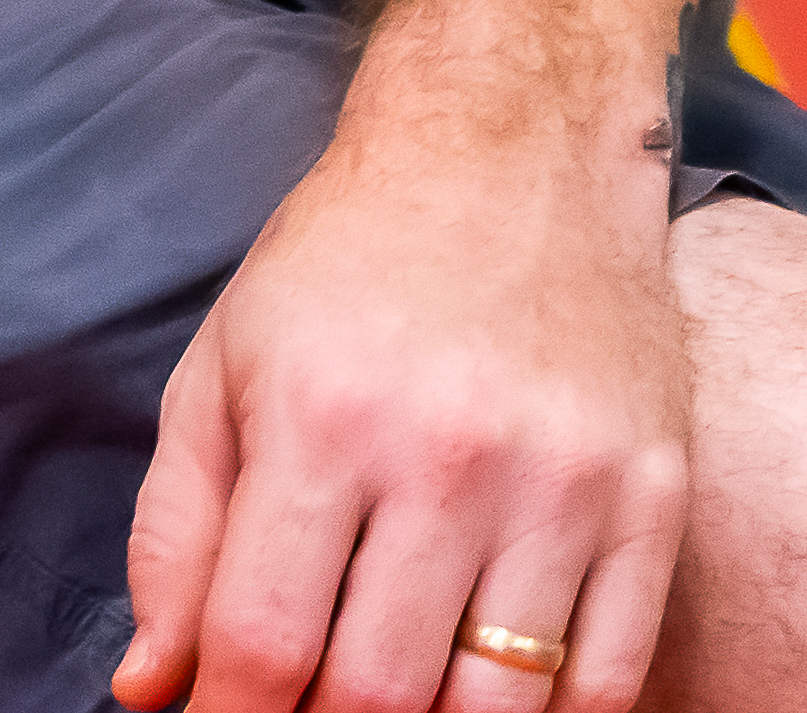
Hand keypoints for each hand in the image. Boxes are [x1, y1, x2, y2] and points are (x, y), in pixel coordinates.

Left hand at [113, 65, 689, 712]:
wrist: (514, 149)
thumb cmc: (347, 263)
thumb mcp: (223, 366)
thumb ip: (175, 534)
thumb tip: (152, 688)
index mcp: (322, 420)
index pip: (263, 640)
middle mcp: (449, 457)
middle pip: (376, 693)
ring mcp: (566, 485)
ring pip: (496, 709)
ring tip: (389, 706)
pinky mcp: (654, 499)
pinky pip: (608, 680)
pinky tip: (489, 705)